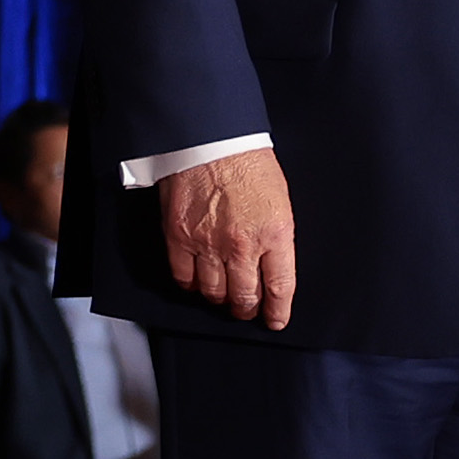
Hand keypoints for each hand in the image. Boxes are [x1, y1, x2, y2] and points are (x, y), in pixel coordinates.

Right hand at [162, 148, 295, 329]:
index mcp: (275, 233)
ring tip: (223, 295)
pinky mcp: (179, 237)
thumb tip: (273, 266)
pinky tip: (197, 281)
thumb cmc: (247, 161)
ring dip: (220, 298)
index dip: (277, 310)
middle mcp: (242, 245)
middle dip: (247, 308)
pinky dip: (191, 285)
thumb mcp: (279, 199)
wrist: (209, 138)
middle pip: (245, 296)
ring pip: (214, 292)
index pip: (280, 287)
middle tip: (247, 309)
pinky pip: (183, 277)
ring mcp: (208, 243)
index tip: (276, 320)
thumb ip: (276, 236)